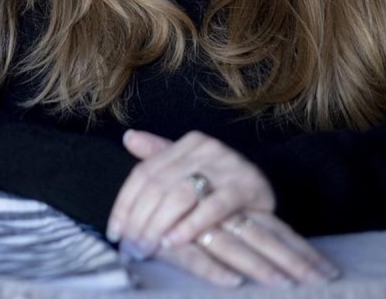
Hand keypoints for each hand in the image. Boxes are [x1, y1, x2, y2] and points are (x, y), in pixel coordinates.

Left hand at [108, 129, 338, 286]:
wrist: (271, 191)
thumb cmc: (223, 185)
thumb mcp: (190, 169)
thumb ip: (158, 155)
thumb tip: (128, 137)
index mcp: (188, 142)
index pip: (145, 172)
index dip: (125, 203)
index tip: (114, 232)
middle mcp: (206, 147)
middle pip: (158, 184)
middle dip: (140, 219)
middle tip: (131, 246)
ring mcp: (227, 164)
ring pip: (180, 194)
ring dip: (159, 223)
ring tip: (148, 246)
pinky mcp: (247, 185)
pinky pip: (212, 207)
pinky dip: (190, 225)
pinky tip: (175, 241)